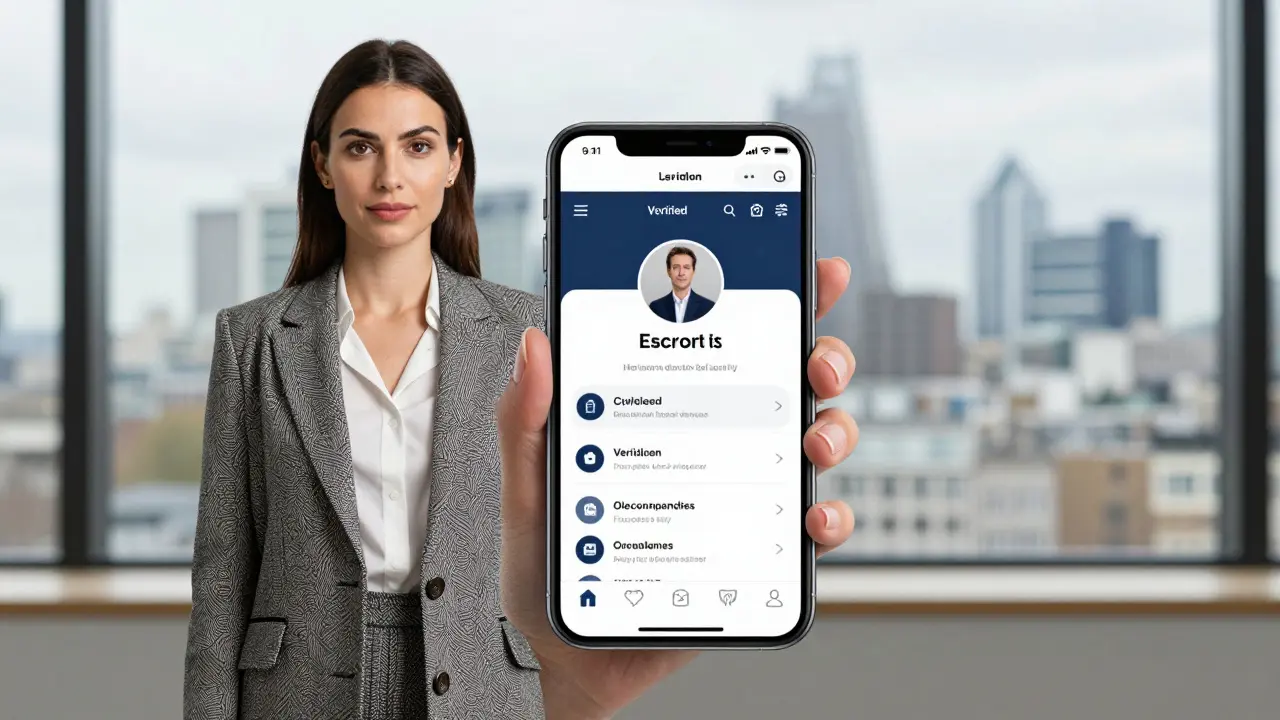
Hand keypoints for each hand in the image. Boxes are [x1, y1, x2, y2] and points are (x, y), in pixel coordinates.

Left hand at [498, 257, 858, 718]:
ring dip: (835, 429)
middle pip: (791, 380)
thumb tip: (534, 341)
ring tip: (816, 439)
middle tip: (817, 361)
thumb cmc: (548, 564)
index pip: (726, 338)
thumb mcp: (528, 485)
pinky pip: (812, 528)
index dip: (778, 297)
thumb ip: (526, 420)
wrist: (563, 653)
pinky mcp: (758, 551)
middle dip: (824, 355)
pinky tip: (811, 519)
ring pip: (815, 442)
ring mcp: (742, 493)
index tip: (817, 269)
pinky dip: (830, 519)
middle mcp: (716, 441)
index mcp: (668, 408)